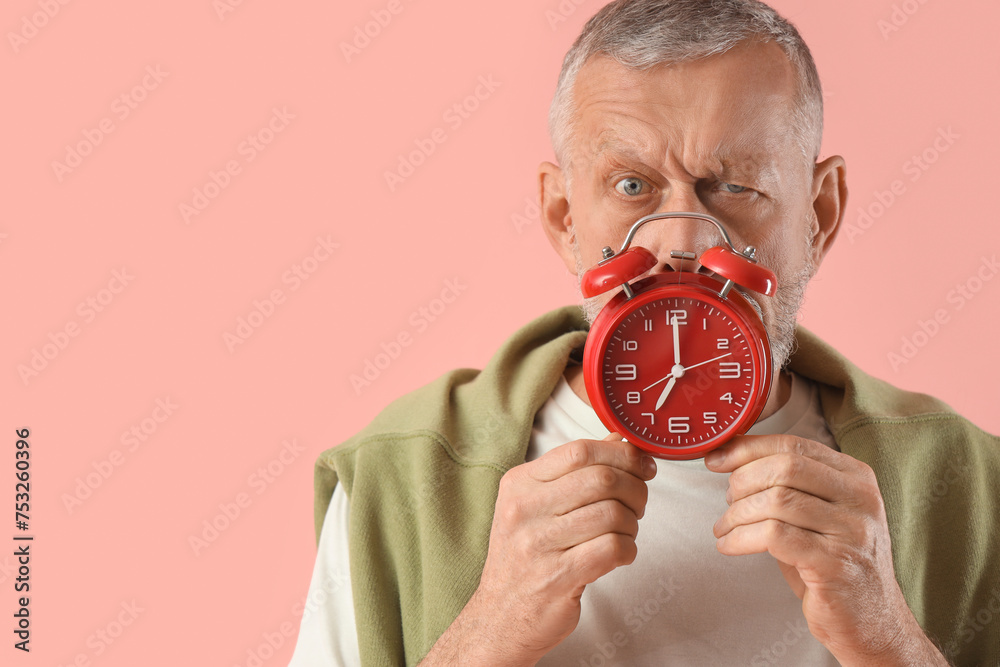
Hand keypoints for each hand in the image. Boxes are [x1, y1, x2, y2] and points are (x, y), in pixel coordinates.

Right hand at [420, 433, 656, 665]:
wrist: (501, 616)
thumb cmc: (525, 556)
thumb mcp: (537, 505)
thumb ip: (575, 471)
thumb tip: (618, 440)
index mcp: (519, 483)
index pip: (579, 450)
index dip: (621, 453)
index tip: (642, 464)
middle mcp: (524, 509)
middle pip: (601, 479)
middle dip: (635, 488)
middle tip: (639, 502)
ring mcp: (538, 544)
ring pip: (612, 514)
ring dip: (632, 523)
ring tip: (625, 532)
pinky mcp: (557, 577)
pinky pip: (612, 549)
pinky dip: (628, 549)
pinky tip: (620, 554)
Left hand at [705, 436, 948, 665]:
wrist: (871, 621)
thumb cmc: (833, 563)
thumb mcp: (818, 514)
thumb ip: (787, 485)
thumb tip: (730, 460)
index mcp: (855, 476)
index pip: (793, 444)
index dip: (748, 448)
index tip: (716, 459)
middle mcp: (860, 498)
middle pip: (784, 467)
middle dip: (742, 481)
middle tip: (727, 503)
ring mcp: (852, 531)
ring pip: (776, 501)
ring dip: (737, 514)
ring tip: (724, 528)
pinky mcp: (835, 564)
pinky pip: (773, 536)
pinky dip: (741, 538)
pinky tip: (729, 545)